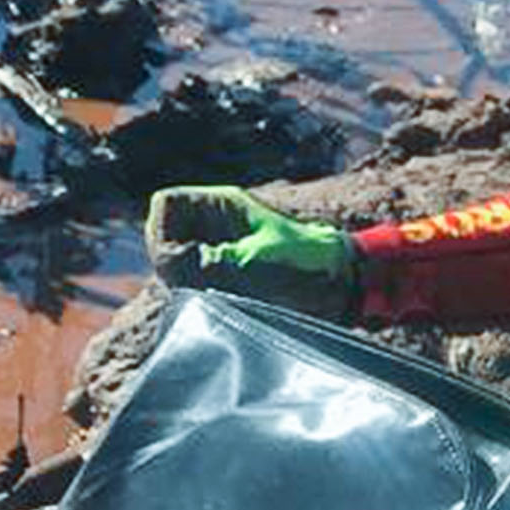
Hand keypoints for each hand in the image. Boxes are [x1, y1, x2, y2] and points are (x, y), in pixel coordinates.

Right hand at [143, 186, 358, 316]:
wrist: (345, 287)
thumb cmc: (307, 267)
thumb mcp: (251, 263)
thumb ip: (205, 263)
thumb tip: (168, 264)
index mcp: (223, 205)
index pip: (165, 205)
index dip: (163, 232)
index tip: (183, 258)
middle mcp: (217, 224)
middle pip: (165, 238)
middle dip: (175, 263)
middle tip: (202, 284)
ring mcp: (221, 249)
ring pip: (178, 265)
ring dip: (189, 284)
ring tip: (222, 294)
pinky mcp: (228, 276)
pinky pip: (196, 285)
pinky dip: (202, 296)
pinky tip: (226, 304)